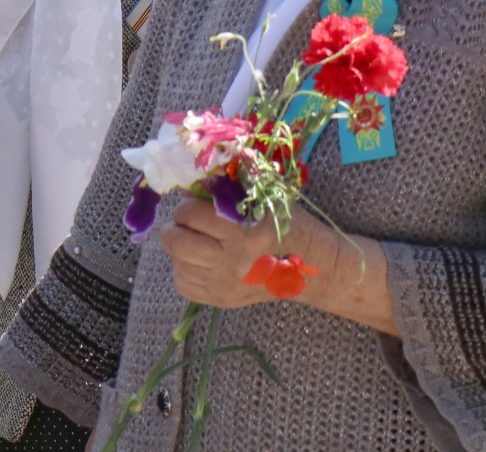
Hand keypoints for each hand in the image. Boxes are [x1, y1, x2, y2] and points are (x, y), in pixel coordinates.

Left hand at [159, 198, 329, 309]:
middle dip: (174, 226)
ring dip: (179, 248)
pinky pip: (184, 286)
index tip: (193, 201)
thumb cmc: (288, 225)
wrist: (311, 267)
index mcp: (245, 229)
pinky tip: (197, 260)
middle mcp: (233, 260)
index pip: (193, 214)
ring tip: (192, 238)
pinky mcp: (222, 301)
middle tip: (183, 220)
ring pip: (178, 264)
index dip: (186, 204)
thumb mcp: (264, 199)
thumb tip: (189, 184)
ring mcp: (226, 284)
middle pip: (178, 242)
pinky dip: (184, 270)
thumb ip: (227, 190)